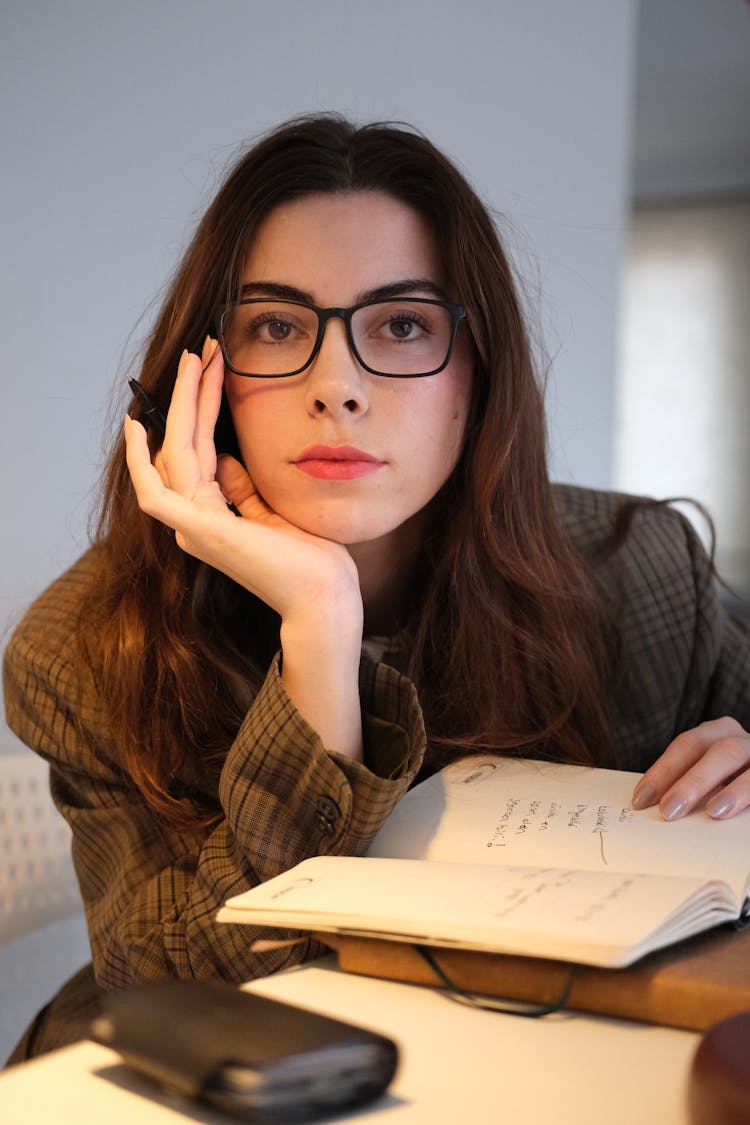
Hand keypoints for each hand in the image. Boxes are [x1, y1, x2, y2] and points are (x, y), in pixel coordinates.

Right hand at [124, 341, 363, 759]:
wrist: (324, 597)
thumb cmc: (309, 561)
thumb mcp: (273, 511)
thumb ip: (244, 490)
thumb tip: (226, 460)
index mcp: (212, 516)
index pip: (199, 450)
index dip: (201, 407)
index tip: (213, 368)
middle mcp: (194, 520)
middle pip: (182, 443)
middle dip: (191, 392)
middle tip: (202, 349)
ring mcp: (193, 526)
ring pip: (173, 452)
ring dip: (182, 403)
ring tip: (195, 360)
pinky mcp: (199, 529)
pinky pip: (155, 490)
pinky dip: (141, 460)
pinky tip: (141, 426)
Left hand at [631, 717, 749, 819]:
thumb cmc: (736, 780)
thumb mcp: (713, 775)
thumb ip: (691, 783)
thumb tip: (653, 806)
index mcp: (721, 733)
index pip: (687, 745)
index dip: (662, 770)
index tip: (641, 800)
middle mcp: (744, 740)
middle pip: (716, 751)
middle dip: (690, 782)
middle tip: (668, 811)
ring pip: (747, 766)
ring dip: (732, 790)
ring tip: (714, 813)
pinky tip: (738, 815)